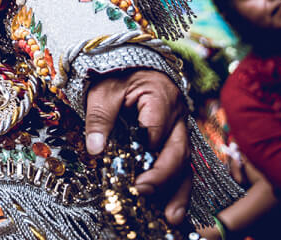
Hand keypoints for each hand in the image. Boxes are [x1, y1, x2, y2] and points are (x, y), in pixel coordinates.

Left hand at [85, 68, 190, 224]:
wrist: (130, 62)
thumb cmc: (116, 73)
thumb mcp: (102, 90)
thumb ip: (100, 118)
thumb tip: (95, 149)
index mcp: (160, 98)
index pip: (156, 129)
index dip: (146, 152)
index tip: (132, 171)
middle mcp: (177, 116)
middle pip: (177, 150)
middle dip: (163, 176)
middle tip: (143, 192)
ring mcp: (179, 129)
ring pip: (185, 163)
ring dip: (178, 191)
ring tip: (171, 218)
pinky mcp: (174, 139)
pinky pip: (180, 165)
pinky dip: (176, 187)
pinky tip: (171, 209)